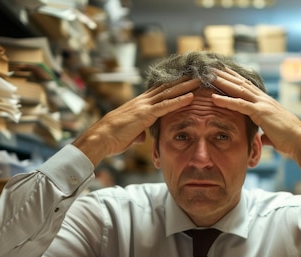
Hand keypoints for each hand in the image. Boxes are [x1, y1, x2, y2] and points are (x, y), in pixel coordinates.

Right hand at [73, 78, 200, 165]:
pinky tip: (191, 97)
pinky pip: (165, 106)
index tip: (186, 77)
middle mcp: (143, 101)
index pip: (160, 91)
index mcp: (140, 104)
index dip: (174, 84)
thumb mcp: (129, 134)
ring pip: (169, 93)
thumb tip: (142, 136)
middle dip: (183, 80)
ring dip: (186, 86)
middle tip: (199, 73)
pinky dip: (179, 101)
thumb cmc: (112, 138)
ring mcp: (144, 106)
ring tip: (200, 80)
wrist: (100, 138)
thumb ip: (138, 132)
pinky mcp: (145, 114)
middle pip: (167, 87)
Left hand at [210, 68, 300, 169]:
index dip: (234, 78)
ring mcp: (262, 104)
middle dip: (225, 75)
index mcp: (266, 103)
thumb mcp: (274, 135)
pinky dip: (226, 101)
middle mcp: (263, 99)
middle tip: (211, 67)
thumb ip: (266, 134)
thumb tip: (264, 138)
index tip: (223, 71)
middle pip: (241, 83)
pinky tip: (214, 98)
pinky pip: (240, 105)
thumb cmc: (290, 140)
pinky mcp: (260, 113)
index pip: (247, 86)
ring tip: (208, 76)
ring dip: (222, 82)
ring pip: (238, 90)